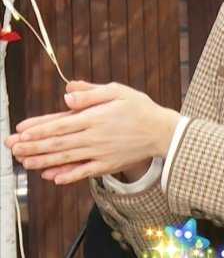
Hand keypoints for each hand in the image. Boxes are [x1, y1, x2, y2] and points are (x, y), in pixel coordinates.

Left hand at [4, 80, 179, 184]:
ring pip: (66, 158)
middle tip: (13, 149)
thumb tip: (67, 96)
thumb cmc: (140, 108)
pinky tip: (53, 178)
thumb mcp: (118, 91)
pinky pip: (84, 172)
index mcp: (95, 117)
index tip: (20, 131)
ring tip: (25, 162)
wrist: (162, 131)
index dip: (37, 129)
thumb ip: (91, 93)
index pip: (59, 124)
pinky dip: (68, 176)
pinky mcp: (108, 165)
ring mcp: (100, 153)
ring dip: (43, 161)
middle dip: (32, 146)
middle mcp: (94, 137)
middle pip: (57, 143)